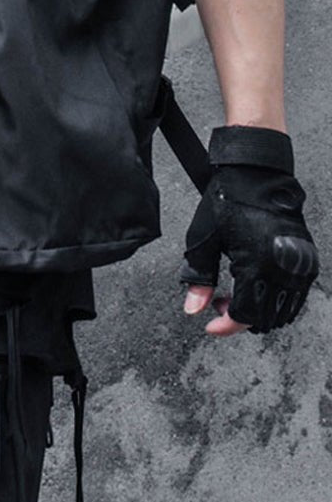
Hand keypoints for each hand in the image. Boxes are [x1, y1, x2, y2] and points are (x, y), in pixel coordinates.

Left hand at [180, 126, 318, 335]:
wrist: (256, 174)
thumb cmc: (226, 203)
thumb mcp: (203, 242)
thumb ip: (199, 279)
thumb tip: (193, 310)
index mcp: (256, 266)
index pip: (245, 316)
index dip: (225, 327)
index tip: (210, 326)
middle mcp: (283, 268)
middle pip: (266, 319)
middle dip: (239, 318)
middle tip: (219, 301)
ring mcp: (300, 264)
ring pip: (284, 311)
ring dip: (259, 311)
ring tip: (235, 292)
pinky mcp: (308, 258)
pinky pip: (297, 295)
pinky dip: (276, 300)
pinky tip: (255, 285)